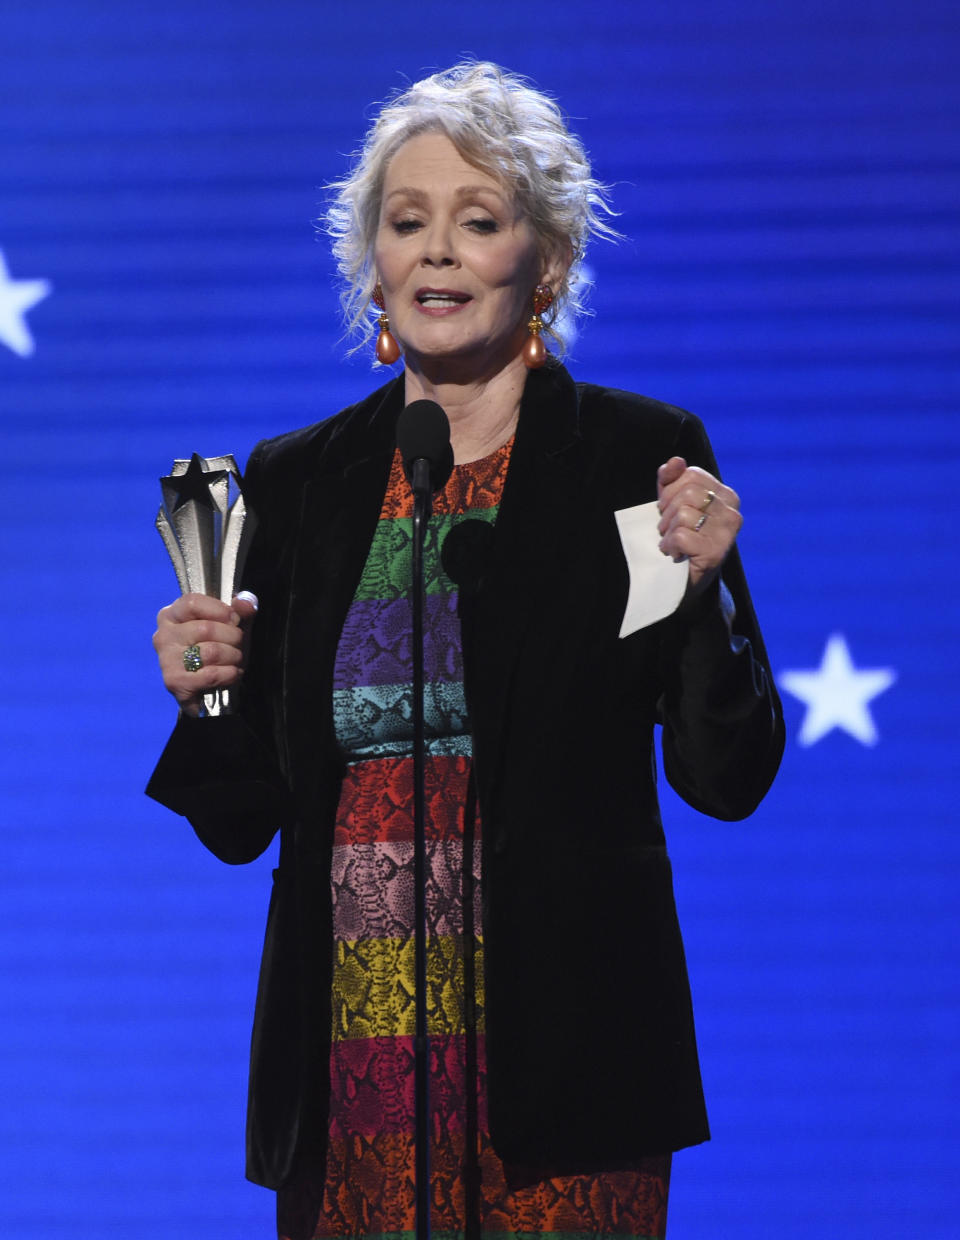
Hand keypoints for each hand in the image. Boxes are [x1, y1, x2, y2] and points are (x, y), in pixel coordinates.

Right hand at [153, 591, 257, 716]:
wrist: (207, 691)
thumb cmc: (218, 650)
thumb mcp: (230, 626)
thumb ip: (239, 611)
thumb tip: (247, 602)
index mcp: (171, 615)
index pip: (192, 602)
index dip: (220, 610)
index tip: (234, 620)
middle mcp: (163, 635)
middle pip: (206, 628)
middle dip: (233, 637)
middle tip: (238, 645)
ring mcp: (166, 659)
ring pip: (211, 652)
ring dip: (233, 657)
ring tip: (235, 660)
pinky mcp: (174, 682)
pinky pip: (210, 675)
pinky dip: (228, 674)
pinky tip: (231, 674)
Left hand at [657, 456, 741, 593]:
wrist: (682, 581)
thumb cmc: (678, 538)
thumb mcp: (671, 504)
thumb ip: (670, 480)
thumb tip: (676, 461)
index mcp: (726, 496)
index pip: (692, 475)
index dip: (671, 490)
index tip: (668, 509)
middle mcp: (732, 512)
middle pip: (688, 493)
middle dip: (667, 511)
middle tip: (667, 528)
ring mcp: (727, 533)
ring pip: (683, 514)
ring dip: (667, 530)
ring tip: (672, 541)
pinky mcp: (715, 553)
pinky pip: (681, 535)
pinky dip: (669, 545)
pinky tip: (674, 553)